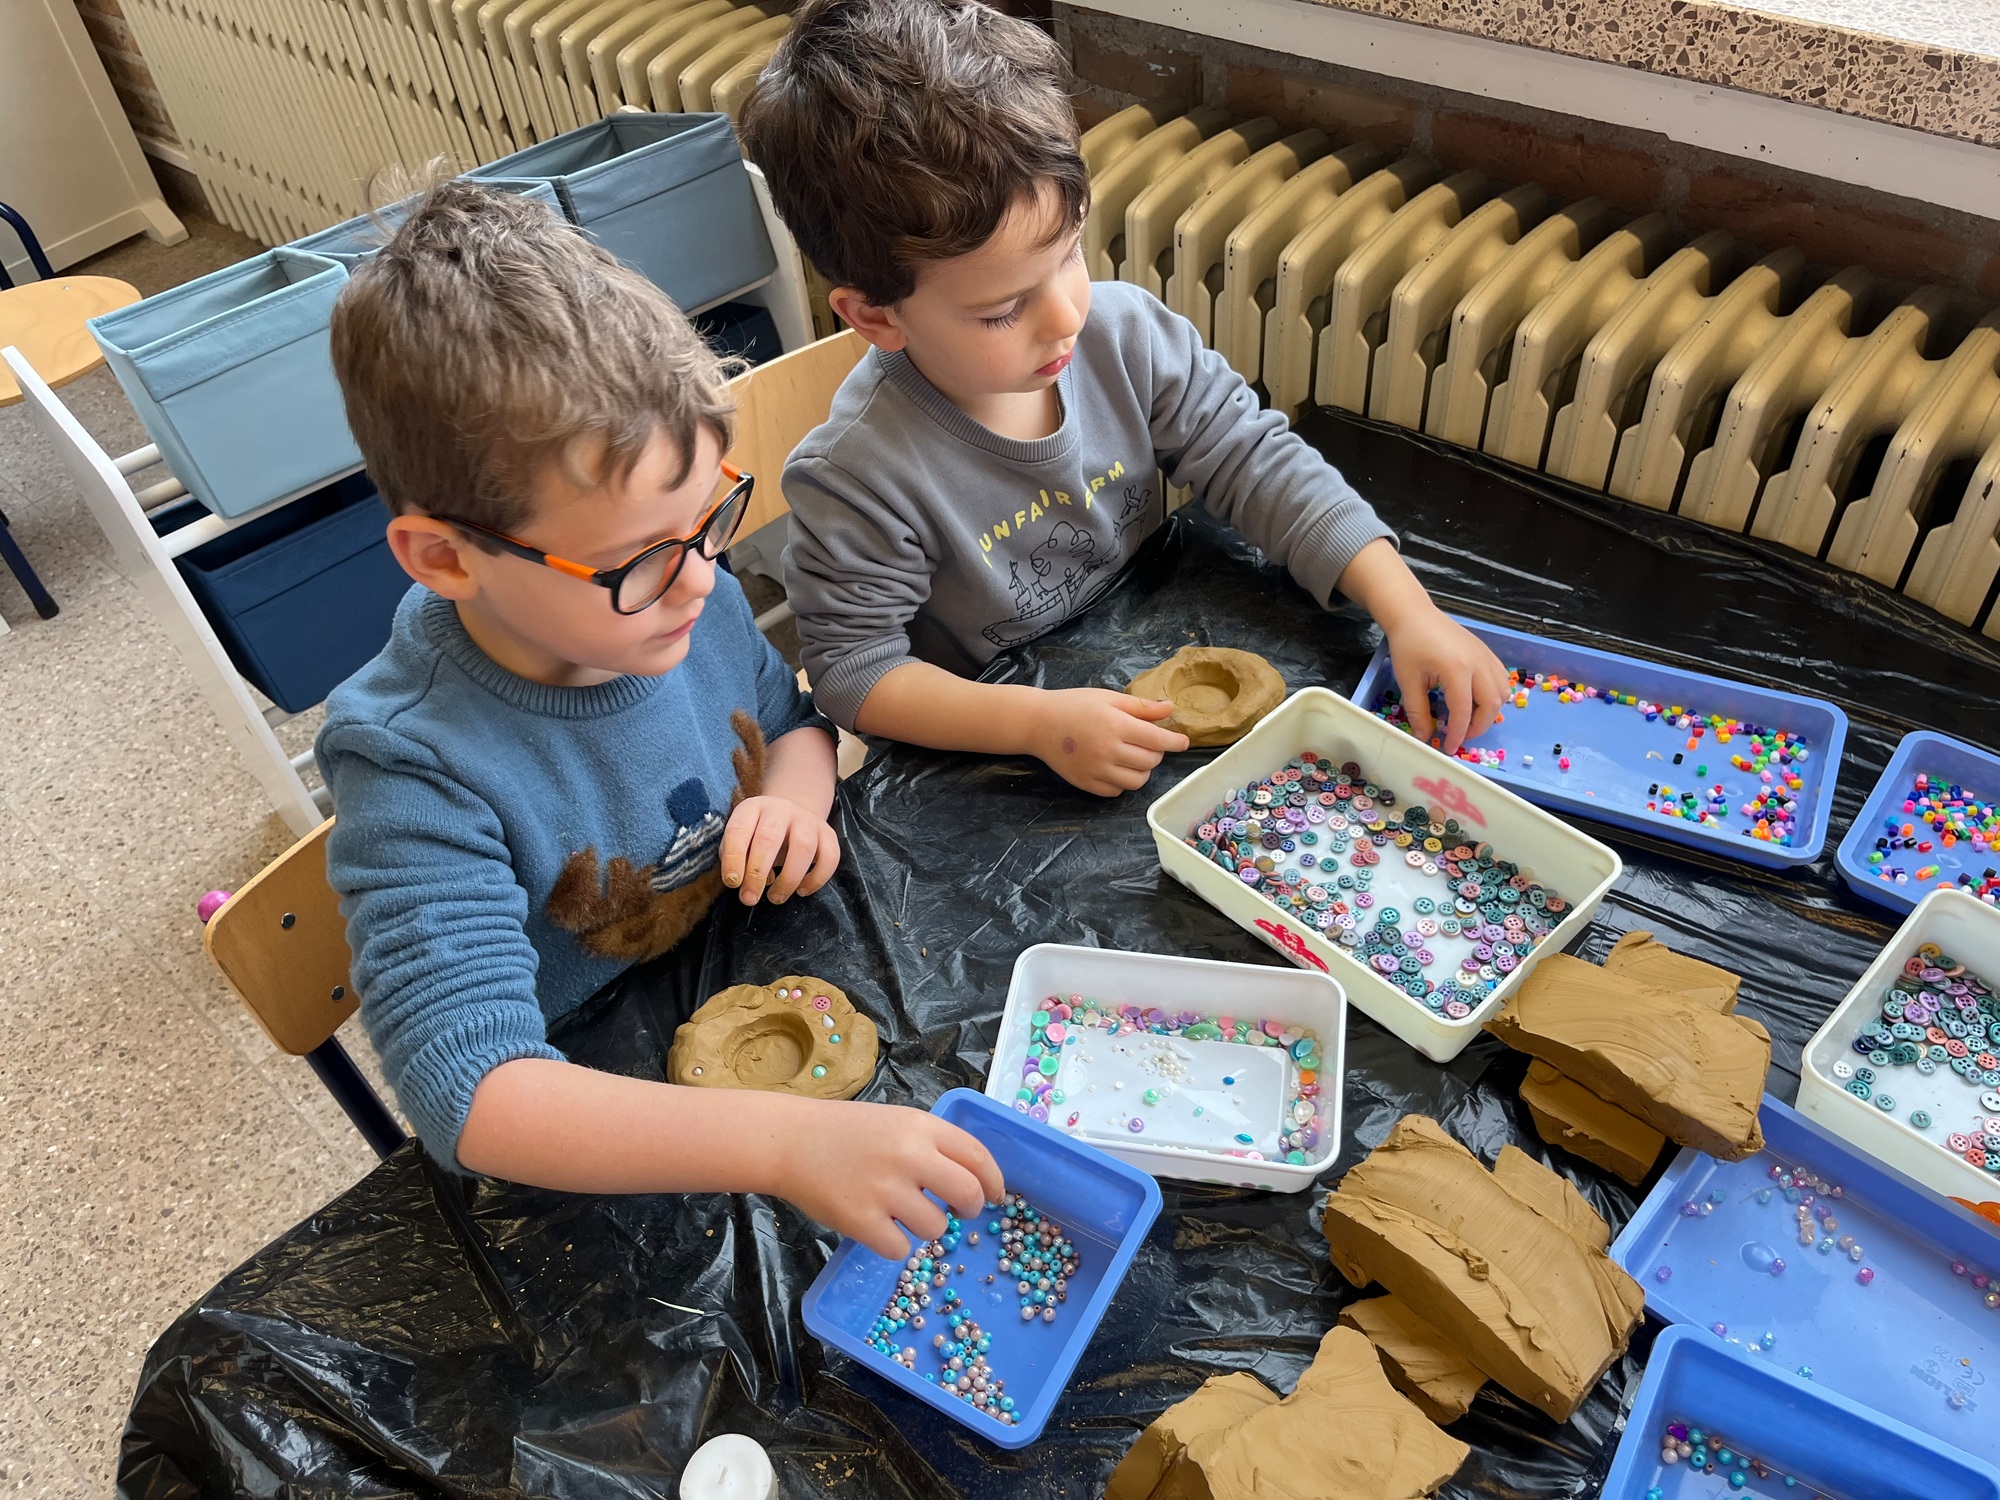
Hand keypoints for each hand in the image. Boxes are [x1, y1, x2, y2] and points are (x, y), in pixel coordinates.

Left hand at [719, 795, 840, 904]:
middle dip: (757, 872)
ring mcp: (807, 819)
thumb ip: (738, 858)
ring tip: (776, 897)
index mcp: (752, 808)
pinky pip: (830, 856)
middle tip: (750, 898)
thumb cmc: (759, 834)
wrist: (792, 816)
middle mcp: (780, 809)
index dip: (734, 858)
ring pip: (803, 847)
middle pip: (769, 838)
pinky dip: (817, 878)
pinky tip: (802, 891)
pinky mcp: (827, 832)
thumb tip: (744, 882)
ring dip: (788, 878)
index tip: (733, 883)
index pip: (739, 830)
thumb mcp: (742, 839)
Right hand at [777, 1100, 1004, 1257]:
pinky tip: (879, 1227)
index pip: (977, 1156)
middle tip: (961, 1213)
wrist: (791, 1141)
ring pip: (936, 1227)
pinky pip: (900, 1248)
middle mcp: (908, 1156)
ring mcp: (884, 1190)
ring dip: (929, 1228)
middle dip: (971, 1209)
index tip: (995, 1195)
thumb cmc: (847, 1132)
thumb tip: (973, 1180)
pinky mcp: (861, 1221)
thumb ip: (932, 1145)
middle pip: (967, 1194)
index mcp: (921, 1126)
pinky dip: (894, 1244)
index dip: (993, 1181)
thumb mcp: (897, 1122)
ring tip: (905, 1215)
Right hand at [1033, 688, 1189, 795]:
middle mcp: (1108, 750)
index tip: (1183, 742)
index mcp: (1116, 725)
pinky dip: (1123, 782)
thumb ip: (1141, 707)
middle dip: (1156, 752)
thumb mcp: (1108, 698)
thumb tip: (1170, 709)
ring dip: (1142, 770)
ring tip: (1133, 756)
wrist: (1038, 723)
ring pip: (1137, 781)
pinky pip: (1117, 791)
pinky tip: (1116, 767)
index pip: (1158, 740)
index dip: (1175, 742)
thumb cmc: (1074, 705)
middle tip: (1146, 741)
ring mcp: (1097, 770)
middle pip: (1150, 761)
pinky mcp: (1086, 784)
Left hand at [1385, 608, 1509, 755]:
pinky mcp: (1487, 652)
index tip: (1449, 747)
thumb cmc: (1408, 645)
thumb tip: (1425, 737)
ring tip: (1469, 720)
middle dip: (1478, 727)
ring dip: (1490, 711)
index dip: (1458, 734)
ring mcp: (1486, 656)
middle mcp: (1478, 663)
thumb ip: (1418, 711)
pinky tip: (1478, 700)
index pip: (1463, 711)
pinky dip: (1495, 694)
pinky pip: (1502, 678)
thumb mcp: (1408, 681)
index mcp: (1457, 669)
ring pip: (1502, 692)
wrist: (1414, 614)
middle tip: (1461, 736)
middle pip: (1491, 705)